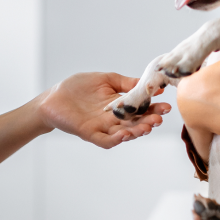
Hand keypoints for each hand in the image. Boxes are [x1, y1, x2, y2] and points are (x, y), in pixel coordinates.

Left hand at [37, 72, 171, 147]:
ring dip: (137, 131)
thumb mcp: (106, 79)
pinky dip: (117, 139)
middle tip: (160, 118)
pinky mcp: (90, 133)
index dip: (153, 107)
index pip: (141, 108)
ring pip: (124, 133)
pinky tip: (126, 135)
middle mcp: (114, 119)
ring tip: (148, 126)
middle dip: (149, 120)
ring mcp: (103, 127)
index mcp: (120, 105)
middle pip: (136, 122)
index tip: (166, 104)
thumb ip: (125, 83)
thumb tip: (149, 84)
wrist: (53, 98)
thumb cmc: (77, 87)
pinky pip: (106, 140)